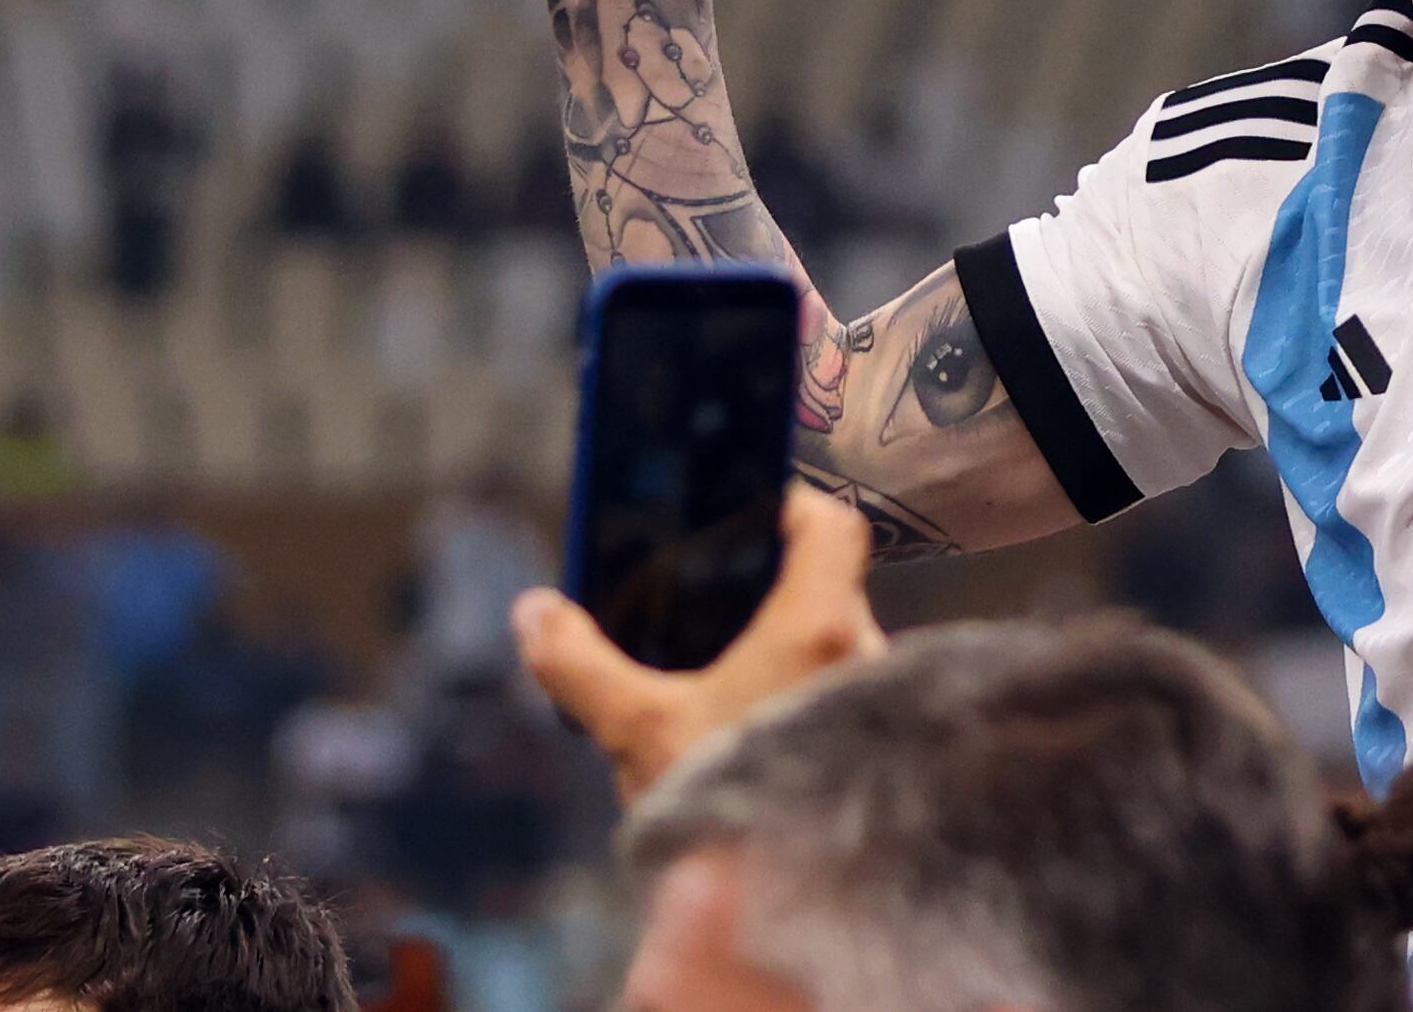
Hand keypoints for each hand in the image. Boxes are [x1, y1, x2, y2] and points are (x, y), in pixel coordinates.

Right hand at [512, 485, 886, 802]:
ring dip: (787, 651)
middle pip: (828, 587)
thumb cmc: (718, 804)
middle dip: (772, 592)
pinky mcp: (877, 748)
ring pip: (835, 647)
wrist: (778, 903)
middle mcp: (866, 654)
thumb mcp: (635, 730)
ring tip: (723, 673)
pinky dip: (800, 696)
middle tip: (714, 605)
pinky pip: (843, 696)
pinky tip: (747, 725)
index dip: (794, 509)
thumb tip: (533, 612)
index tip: (750, 516)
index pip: (834, 527)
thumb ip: (579, 664)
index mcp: (820, 625)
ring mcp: (878, 704)